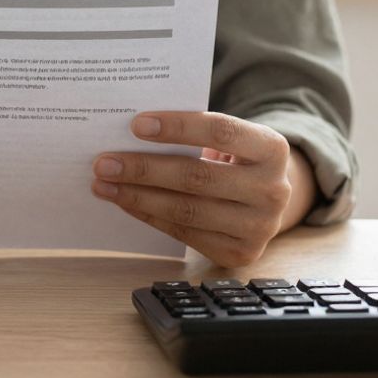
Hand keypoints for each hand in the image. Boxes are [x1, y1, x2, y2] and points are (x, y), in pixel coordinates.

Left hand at [90, 111, 313, 267]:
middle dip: (144, 169)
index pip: (221, 132)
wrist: (267, 199)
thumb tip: (134, 134)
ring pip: (187, 210)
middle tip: (104, 162)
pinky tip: (125, 202)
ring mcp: (259, 226)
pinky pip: (184, 233)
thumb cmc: (236, 159)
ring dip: (138, 196)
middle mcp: (273, 190)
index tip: (136, 124)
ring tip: (104, 183)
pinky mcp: (240, 252)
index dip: (178, 128)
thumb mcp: (231, 140)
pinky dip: (149, 216)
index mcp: (272, 149)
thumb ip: (196, 134)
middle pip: (198, 177)